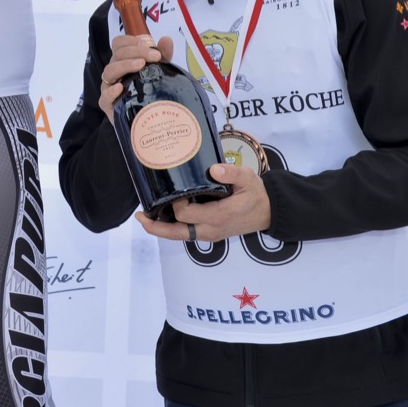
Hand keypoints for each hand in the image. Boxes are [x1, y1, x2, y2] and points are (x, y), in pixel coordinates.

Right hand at [99, 34, 172, 122]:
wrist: (146, 118)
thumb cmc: (150, 90)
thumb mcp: (159, 70)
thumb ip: (163, 55)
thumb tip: (166, 39)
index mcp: (123, 60)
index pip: (119, 44)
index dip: (130, 41)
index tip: (148, 45)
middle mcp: (114, 71)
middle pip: (116, 55)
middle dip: (135, 52)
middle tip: (154, 56)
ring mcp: (109, 87)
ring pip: (109, 71)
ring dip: (125, 65)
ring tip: (140, 65)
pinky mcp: (107, 105)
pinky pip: (104, 96)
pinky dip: (111, 91)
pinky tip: (121, 88)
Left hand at [135, 163, 272, 241]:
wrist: (267, 212)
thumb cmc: (256, 194)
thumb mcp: (248, 179)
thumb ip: (232, 173)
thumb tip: (214, 169)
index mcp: (219, 215)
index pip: (187, 215)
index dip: (177, 203)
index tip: (176, 190)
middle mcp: (211, 229)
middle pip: (177, 233)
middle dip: (156, 226)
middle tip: (140, 214)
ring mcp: (209, 234)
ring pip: (179, 237)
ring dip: (161, 230)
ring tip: (144, 218)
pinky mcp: (209, 234)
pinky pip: (186, 235)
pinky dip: (171, 229)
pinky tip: (161, 219)